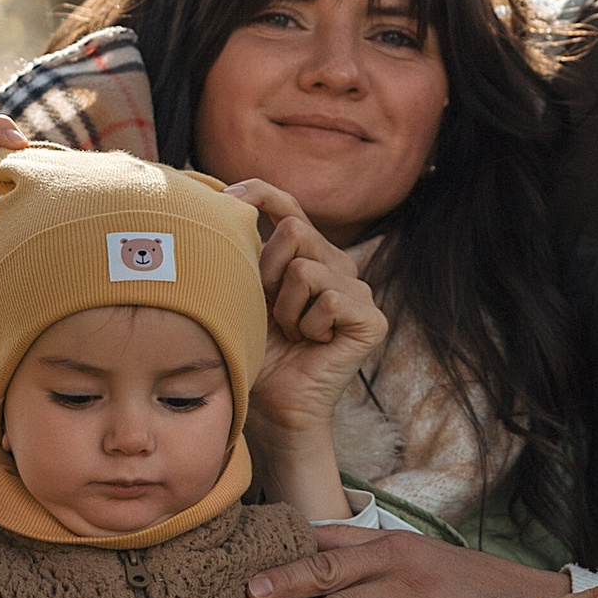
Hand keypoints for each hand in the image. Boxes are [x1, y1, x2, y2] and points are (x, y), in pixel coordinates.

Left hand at [230, 178, 389, 446]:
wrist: (273, 404)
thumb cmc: (255, 351)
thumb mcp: (245, 293)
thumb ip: (248, 251)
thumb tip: (227, 200)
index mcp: (309, 256)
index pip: (290, 208)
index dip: (262, 193)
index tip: (229, 196)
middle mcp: (339, 267)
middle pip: (296, 231)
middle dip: (267, 273)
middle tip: (269, 313)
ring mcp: (359, 291)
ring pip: (306, 269)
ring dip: (285, 309)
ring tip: (291, 334)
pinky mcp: (371, 318)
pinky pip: (328, 298)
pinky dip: (309, 325)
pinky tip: (313, 344)